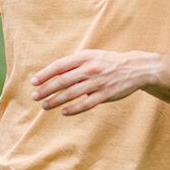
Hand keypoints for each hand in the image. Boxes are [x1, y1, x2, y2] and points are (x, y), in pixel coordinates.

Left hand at [31, 49, 154, 114]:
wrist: (135, 68)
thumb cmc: (108, 62)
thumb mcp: (92, 56)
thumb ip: (74, 64)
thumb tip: (54, 74)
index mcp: (85, 57)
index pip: (60, 66)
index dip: (45, 74)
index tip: (33, 82)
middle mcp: (90, 69)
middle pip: (63, 81)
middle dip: (47, 89)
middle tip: (35, 96)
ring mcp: (98, 82)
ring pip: (72, 94)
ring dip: (56, 100)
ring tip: (45, 106)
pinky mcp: (106, 95)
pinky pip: (86, 104)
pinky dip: (74, 109)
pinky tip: (64, 112)